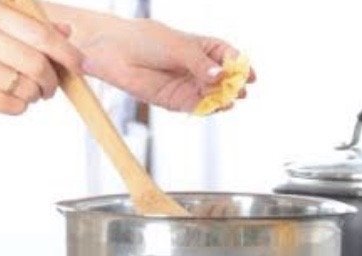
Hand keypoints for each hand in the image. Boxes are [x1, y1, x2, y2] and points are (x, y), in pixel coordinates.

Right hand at [0, 0, 81, 115]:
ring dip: (30, 96)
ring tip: (12, 91)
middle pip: (41, 64)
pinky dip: (15, 107)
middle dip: (51, 81)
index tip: (80, 65)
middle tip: (48, 89)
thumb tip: (64, 30)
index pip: (44, 34)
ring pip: (29, 88)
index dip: (68, 53)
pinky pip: (14, 106)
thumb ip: (21, 26)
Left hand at [73, 17, 255, 112]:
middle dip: (235, 85)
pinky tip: (217, 106)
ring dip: (225, 98)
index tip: (248, 73)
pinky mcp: (177, 101)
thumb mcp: (178, 46)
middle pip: (225, 79)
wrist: (113, 52)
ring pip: (214, 95)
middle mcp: (198, 68)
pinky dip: (210, 109)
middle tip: (240, 89)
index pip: (228, 56)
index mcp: (202, 48)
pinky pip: (199, 107)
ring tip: (230, 98)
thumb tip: (221, 75)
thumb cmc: (145, 40)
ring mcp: (189, 85)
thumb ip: (200, 63)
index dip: (240, 65)